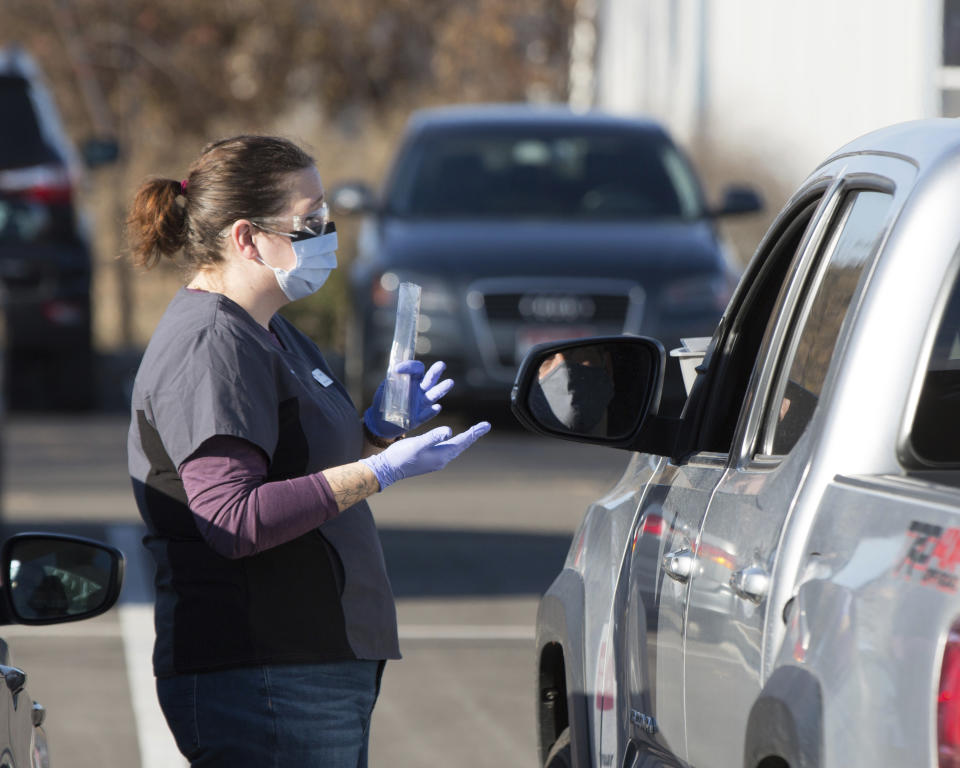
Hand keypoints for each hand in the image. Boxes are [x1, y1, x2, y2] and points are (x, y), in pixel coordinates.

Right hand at [359, 422, 490, 489]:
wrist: (388, 469)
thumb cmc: (401, 455)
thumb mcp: (418, 443)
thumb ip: (434, 437)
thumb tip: (450, 431)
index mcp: (441, 455)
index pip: (462, 441)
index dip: (474, 432)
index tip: (486, 425)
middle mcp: (441, 460)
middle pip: (461, 445)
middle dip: (472, 435)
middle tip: (484, 426)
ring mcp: (435, 461)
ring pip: (454, 447)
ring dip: (464, 439)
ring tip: (473, 432)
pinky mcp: (429, 460)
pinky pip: (446, 449)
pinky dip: (453, 442)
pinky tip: (452, 440)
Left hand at [364, 360, 453, 438]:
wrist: (381, 421)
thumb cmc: (385, 400)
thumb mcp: (385, 387)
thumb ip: (391, 379)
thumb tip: (394, 370)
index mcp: (413, 379)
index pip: (416, 368)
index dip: (409, 366)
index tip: (397, 369)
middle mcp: (421, 389)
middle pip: (430, 378)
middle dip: (436, 371)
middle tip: (442, 365)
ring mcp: (422, 404)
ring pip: (433, 395)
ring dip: (441, 389)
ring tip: (450, 382)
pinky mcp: (419, 418)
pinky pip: (426, 414)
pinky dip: (431, 411)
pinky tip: (437, 407)